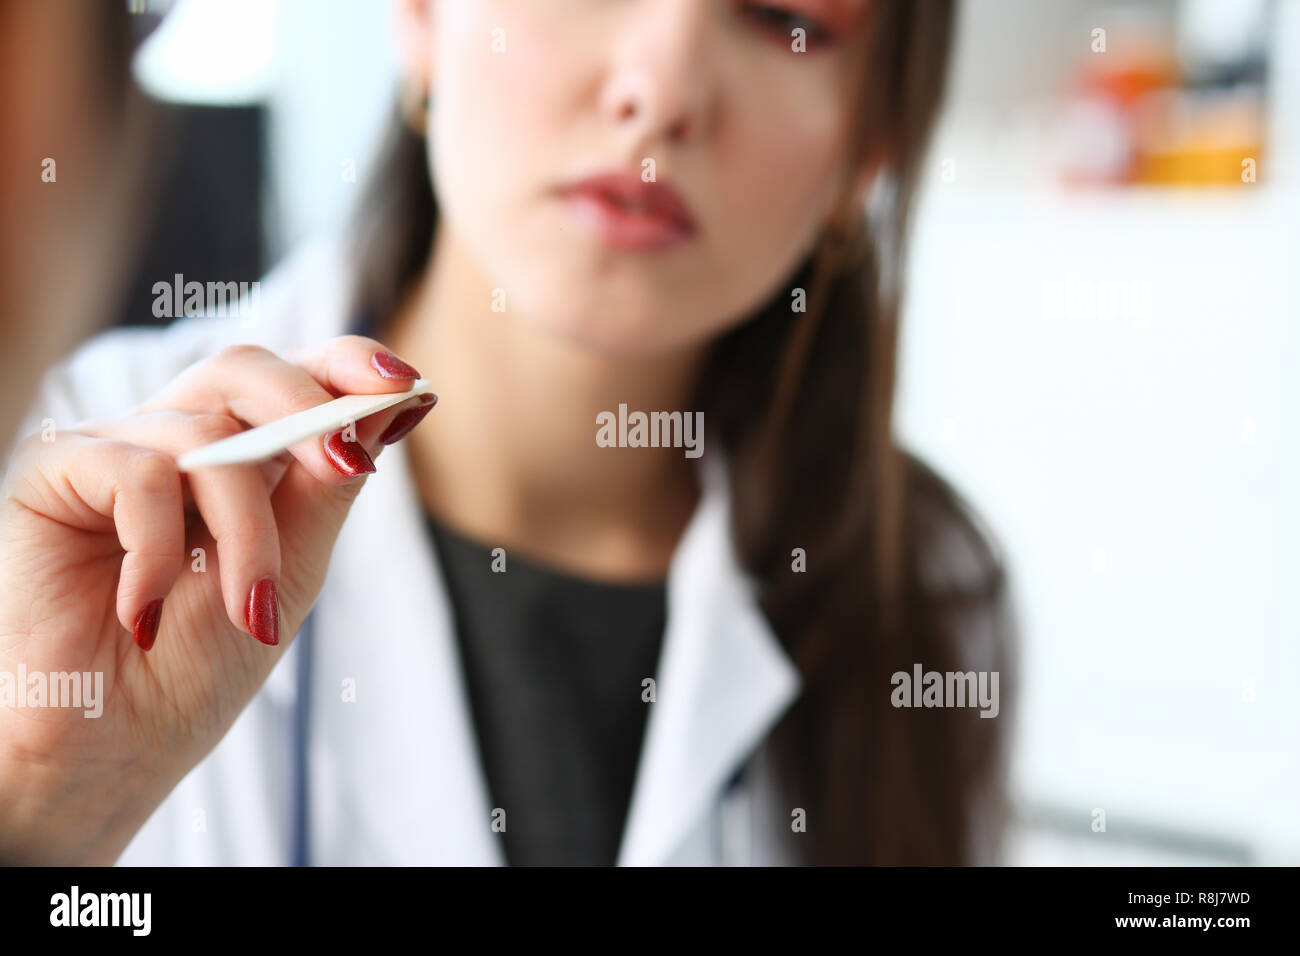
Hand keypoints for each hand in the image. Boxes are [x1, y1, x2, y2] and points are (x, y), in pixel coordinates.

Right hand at [0, 336, 435, 862]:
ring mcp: (115, 450)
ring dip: (246, 533)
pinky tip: (143, 611)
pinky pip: (137, 471)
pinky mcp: (55, 471)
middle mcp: (177, 440)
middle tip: (348, 462)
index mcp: (240, 458)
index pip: (295, 378)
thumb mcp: (292, 569)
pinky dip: (158, 547)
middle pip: (246, 371)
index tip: (406, 383)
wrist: (116, 744)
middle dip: (308, 409)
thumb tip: (396, 403)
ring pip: (207, 435)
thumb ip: (331, 485)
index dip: (348, 364)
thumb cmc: (200, 664)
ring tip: (244, 609)